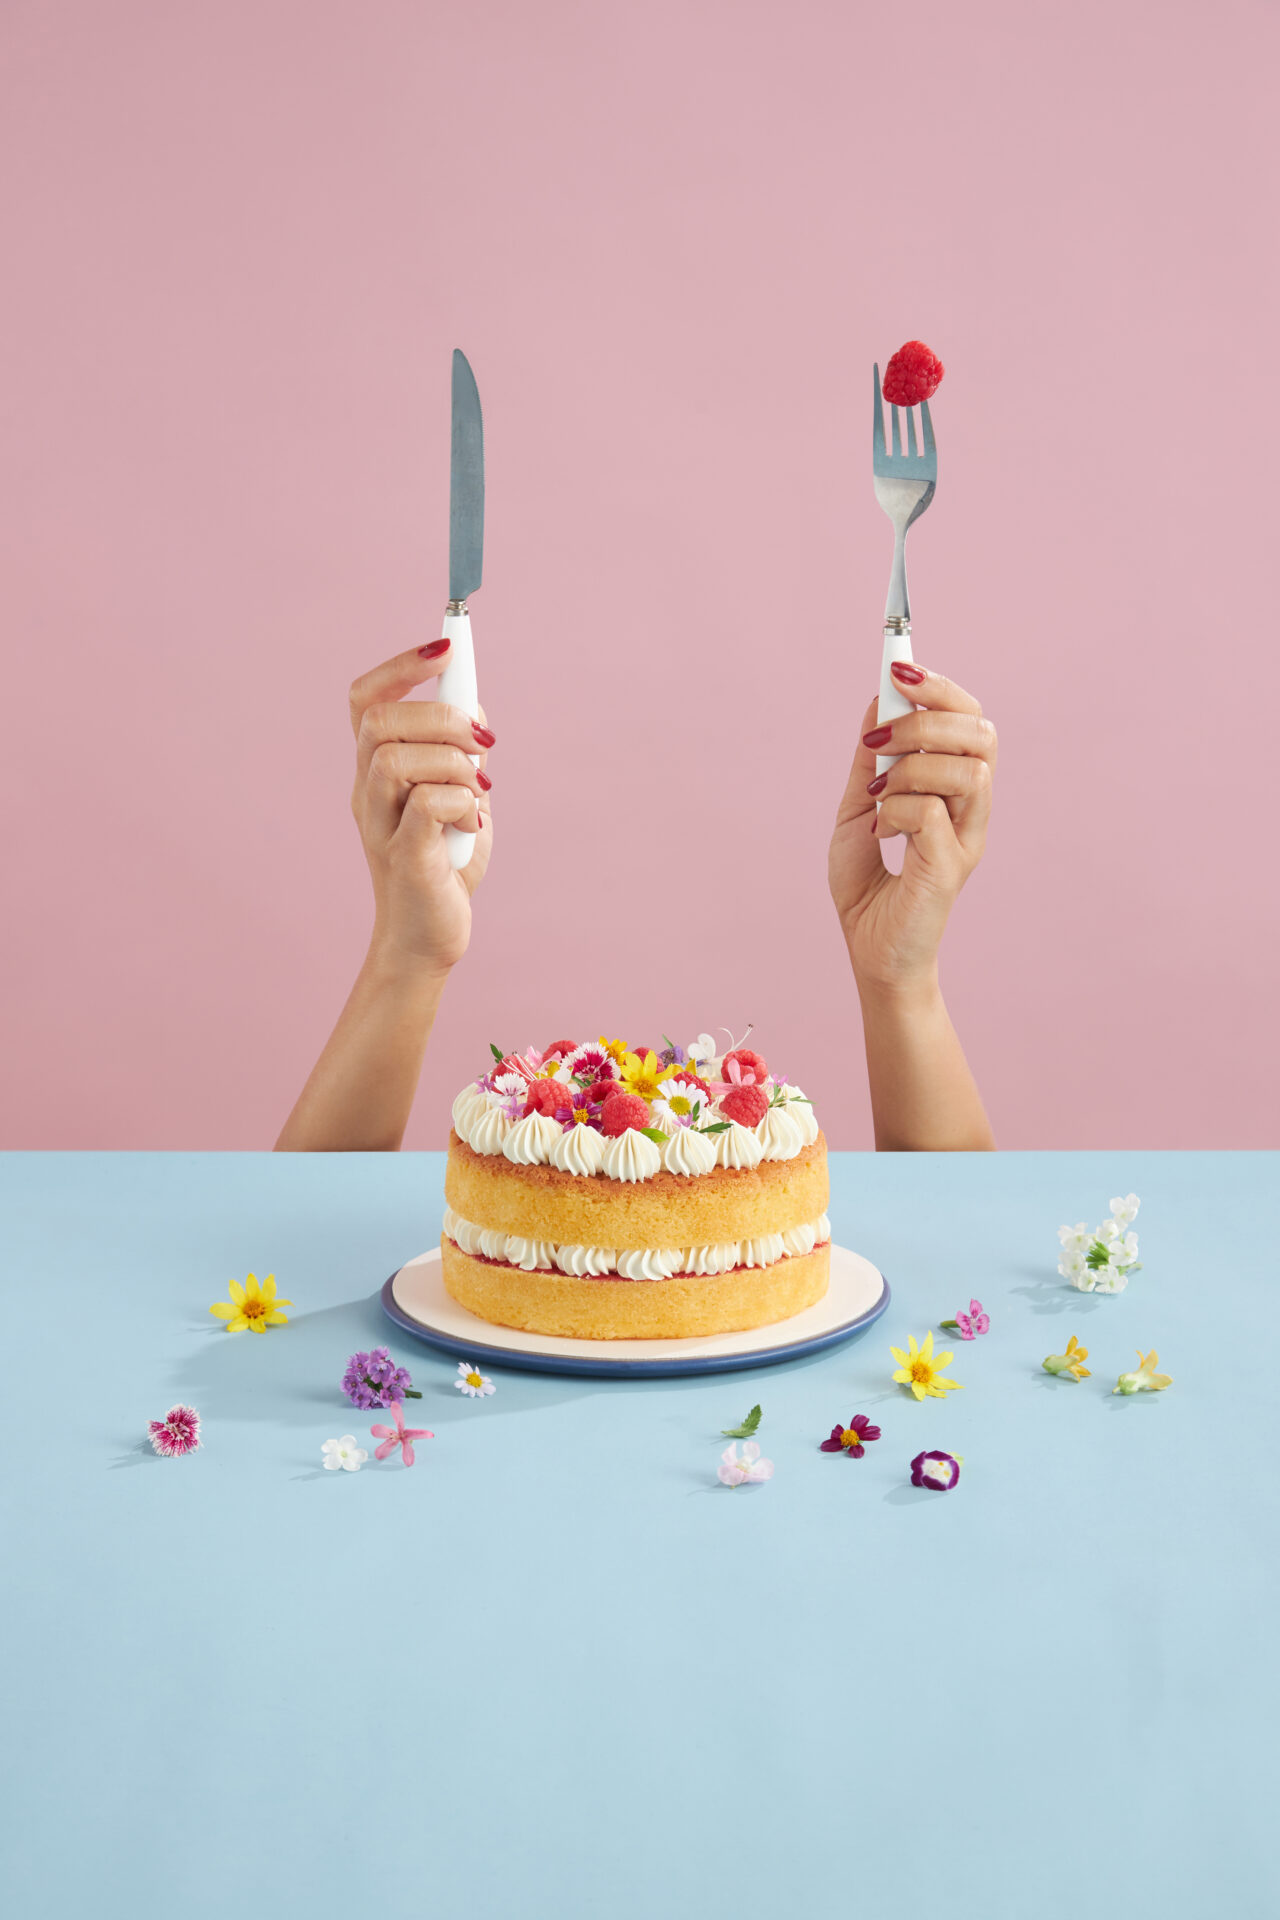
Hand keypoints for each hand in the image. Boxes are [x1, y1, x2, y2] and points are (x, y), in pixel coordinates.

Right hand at [348, 643, 492, 973]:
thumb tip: (471, 704)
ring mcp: (380, 825)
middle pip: (379, 721)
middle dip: (439, 716)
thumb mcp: (461, 799)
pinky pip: (426, 803)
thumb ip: (461, 754)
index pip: (366, 700)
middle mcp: (368, 793)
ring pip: (396, 758)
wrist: (427, 942)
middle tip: (480, 744)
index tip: (446, 646)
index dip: (401, 665)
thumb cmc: (444, 869)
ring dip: (452, 762)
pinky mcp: (403, 857)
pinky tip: (472, 823)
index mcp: (375, 772)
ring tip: (478, 789)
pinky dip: (461, 801)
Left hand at [828, 663, 995, 991]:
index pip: (971, 718)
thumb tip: (880, 701)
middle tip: (878, 742)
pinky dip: (894, 810)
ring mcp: (967, 837)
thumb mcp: (860, 808)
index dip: (941, 688)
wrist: (869, 953)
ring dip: (909, 766)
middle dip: (926, 720)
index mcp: (956, 789)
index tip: (899, 669)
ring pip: (964, 767)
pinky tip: (880, 832)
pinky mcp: (951, 866)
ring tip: (876, 795)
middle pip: (980, 732)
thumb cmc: (868, 889)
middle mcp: (972, 809)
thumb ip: (872, 761)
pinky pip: (929, 812)